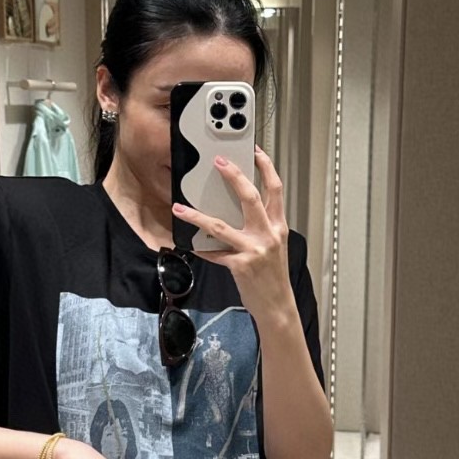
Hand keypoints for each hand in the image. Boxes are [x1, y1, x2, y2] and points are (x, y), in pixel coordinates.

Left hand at [172, 145, 290, 321]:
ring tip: (180, 208)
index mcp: (278, 227)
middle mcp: (268, 234)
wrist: (277, 306)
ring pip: (220, 225)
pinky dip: (200, 249)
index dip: (265, 168)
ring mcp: (254, 249)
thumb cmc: (273, 277)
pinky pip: (214, 253)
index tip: (254, 152)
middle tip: (218, 162)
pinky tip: (189, 244)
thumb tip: (238, 211)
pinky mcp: (240, 265)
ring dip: (196, 216)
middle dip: (233, 175)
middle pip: (250, 197)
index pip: (274, 190)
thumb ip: (261, 228)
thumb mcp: (274, 247)